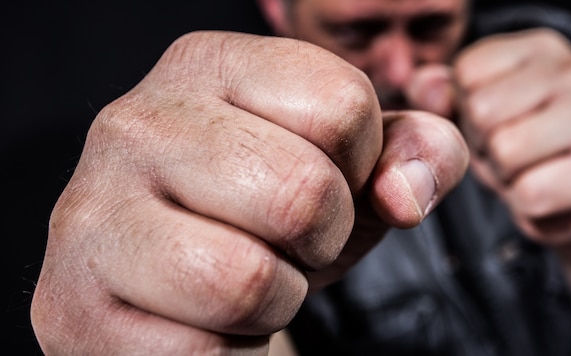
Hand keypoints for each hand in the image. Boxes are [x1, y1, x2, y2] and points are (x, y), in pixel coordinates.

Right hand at [31, 31, 467, 353]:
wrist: (172, 286)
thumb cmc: (265, 215)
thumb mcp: (351, 170)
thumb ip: (413, 154)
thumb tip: (407, 192)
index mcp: (206, 65)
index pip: (342, 104)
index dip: (357, 168)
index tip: (319, 183)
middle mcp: (135, 122)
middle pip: (303, 192)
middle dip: (319, 239)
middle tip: (280, 241)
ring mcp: (90, 213)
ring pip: (245, 278)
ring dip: (273, 298)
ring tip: (242, 278)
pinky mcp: (73, 304)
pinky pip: (200, 349)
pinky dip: (227, 350)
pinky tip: (199, 318)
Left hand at [452, 28, 570, 244]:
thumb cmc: (520, 143)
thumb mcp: (473, 110)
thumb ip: (439, 92)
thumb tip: (426, 90)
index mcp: (540, 49)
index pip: (468, 72)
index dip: (465, 108)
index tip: (492, 122)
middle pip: (484, 111)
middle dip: (484, 142)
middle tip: (507, 152)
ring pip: (506, 151)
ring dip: (503, 174)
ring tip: (524, 170)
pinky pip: (531, 192)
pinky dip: (525, 202)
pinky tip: (544, 192)